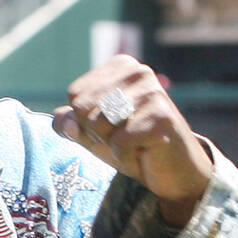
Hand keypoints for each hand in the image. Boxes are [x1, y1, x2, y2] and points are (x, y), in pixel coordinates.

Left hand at [52, 55, 212, 228]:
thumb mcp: (93, 134)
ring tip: (134, 143)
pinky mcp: (162, 118)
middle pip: (84, 109)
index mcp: (121, 66)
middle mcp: (138, 72)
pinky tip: (145, 152)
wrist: (173, 171)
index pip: (76, 94)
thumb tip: (64, 121)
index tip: (111, 126)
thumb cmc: (132, 145)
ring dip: (111, 145)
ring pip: (99, 124)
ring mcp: (152, 93)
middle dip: (97, 134)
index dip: (84, 121)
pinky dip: (126, 157)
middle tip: (124, 137)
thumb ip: (70, 123)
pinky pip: (119, 143)